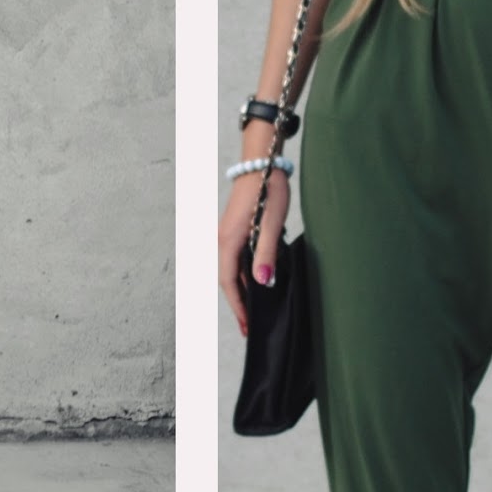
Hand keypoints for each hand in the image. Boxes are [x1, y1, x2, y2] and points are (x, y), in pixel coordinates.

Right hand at [217, 168, 289, 337]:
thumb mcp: (271, 223)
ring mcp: (225, 235)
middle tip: (250, 327)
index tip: (247, 327)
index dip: (238, 307)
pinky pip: (234, 260)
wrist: (261, 163)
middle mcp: (221, 240)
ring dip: (240, 291)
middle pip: (226, 280)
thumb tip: (262, 282)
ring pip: (230, 271)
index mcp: (227, 241)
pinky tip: (254, 283)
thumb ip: (266, 253)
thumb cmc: (268, 190)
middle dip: (238, 304)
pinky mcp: (233, 231)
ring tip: (253, 311)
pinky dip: (241, 276)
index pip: (228, 282)